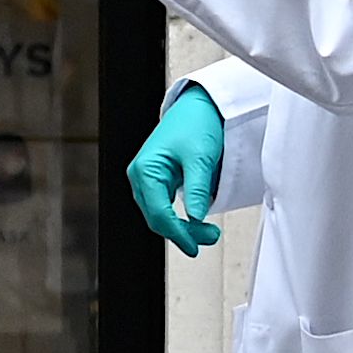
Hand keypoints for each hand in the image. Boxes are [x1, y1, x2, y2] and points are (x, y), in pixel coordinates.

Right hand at [126, 82, 226, 256]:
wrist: (199, 106)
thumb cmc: (196, 124)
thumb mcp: (201, 157)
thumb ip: (197, 190)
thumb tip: (196, 219)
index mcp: (145, 170)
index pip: (158, 213)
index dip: (178, 233)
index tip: (195, 246)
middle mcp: (140, 176)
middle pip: (156, 217)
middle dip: (182, 232)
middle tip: (211, 237)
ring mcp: (147, 178)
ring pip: (159, 214)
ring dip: (181, 227)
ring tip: (208, 231)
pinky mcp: (158, 179)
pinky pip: (163, 206)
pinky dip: (179, 216)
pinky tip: (196, 220)